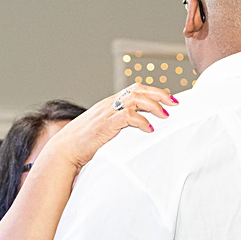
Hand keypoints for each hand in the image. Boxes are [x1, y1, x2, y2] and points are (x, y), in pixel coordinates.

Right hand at [40, 85, 176, 171]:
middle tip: (174, 103)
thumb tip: (143, 129)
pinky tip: (149, 128)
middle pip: (138, 90)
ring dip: (153, 106)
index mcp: (111, 103)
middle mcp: (110, 104)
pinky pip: (126, 116)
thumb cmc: (86, 142)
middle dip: (159, 94)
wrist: (65, 150)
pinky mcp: (105, 125)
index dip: (154, 92)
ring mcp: (107, 113)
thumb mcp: (107, 128)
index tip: (170, 100)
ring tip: (164, 116)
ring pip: (134, 99)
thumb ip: (122, 124)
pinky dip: (141, 121)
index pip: (136, 89)